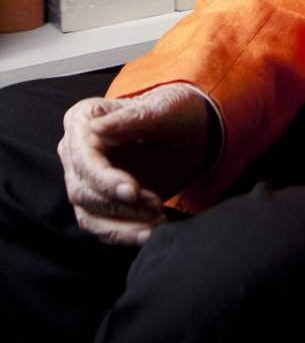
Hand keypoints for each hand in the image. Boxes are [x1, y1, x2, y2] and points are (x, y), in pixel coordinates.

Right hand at [58, 82, 212, 245]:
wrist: (190, 133)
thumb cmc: (175, 112)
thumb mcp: (164, 109)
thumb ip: (133, 117)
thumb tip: (95, 128)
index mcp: (84, 119)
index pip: (83, 158)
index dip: (104, 179)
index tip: (133, 191)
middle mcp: (76, 151)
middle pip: (83, 190)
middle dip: (120, 205)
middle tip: (155, 206)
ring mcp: (84, 179)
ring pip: (89, 215)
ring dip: (123, 226)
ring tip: (156, 222)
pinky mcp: (97, 202)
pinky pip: (101, 227)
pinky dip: (125, 233)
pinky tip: (149, 231)